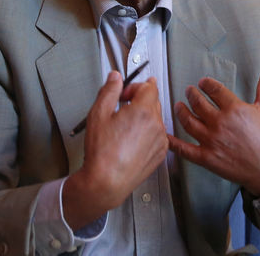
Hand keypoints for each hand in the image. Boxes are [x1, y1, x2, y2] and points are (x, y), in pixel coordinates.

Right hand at [63, 71, 167, 228]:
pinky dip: (147, 133)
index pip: (149, 86)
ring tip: (124, 128)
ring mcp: (161, 139)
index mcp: (144, 110)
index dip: (135, 87)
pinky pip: (157, 134)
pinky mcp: (161, 153)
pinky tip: (131, 141)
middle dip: (139, 100)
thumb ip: (110, 90)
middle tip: (121, 109)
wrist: (106, 182)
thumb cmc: (102, 152)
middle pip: (154, 101)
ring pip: (156, 118)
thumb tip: (116, 77)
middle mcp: (157, 124)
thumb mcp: (98, 114)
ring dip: (143, 117)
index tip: (124, 94)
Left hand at [168, 61, 259, 195]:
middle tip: (189, 91)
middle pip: (198, 103)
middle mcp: (219, 123)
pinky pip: (184, 149)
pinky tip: (166, 135)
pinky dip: (172, 142)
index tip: (203, 82)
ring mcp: (211, 141)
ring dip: (180, 111)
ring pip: (188, 122)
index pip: (214, 89)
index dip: (206, 84)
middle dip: (191, 94)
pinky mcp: (206, 158)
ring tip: (178, 106)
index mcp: (234, 109)